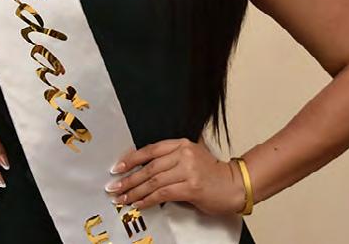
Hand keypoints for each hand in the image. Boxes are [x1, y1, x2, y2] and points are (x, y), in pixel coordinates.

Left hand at [104, 138, 245, 213]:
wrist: (234, 185)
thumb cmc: (211, 174)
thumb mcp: (191, 158)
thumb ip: (171, 160)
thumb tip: (143, 171)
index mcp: (181, 143)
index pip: (151, 149)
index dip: (132, 159)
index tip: (118, 167)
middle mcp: (184, 153)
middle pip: (149, 167)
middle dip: (129, 178)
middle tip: (114, 187)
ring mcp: (188, 170)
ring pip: (154, 181)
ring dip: (135, 192)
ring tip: (123, 198)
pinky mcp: (191, 187)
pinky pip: (163, 194)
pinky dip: (148, 200)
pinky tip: (139, 204)